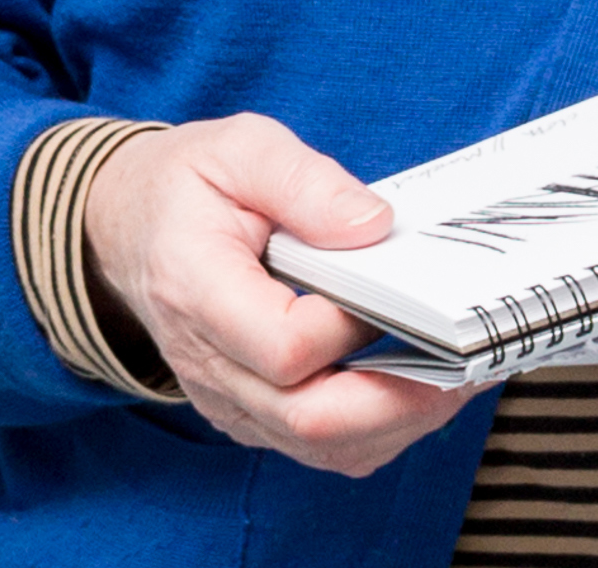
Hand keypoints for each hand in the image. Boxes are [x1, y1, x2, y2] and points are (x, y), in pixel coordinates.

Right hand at [84, 114, 484, 473]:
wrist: (132, 229)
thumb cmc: (188, 187)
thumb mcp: (240, 148)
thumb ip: (305, 181)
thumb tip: (373, 226)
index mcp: (195, 289)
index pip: (285, 347)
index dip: (349, 325)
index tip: (387, 284)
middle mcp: (207, 364)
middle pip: (310, 420)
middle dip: (402, 399)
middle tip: (465, 358)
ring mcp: (229, 401)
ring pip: (325, 447)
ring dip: (402, 420)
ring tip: (456, 372)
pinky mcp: (252, 416)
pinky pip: (322, 447)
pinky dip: (380, 427)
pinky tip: (416, 383)